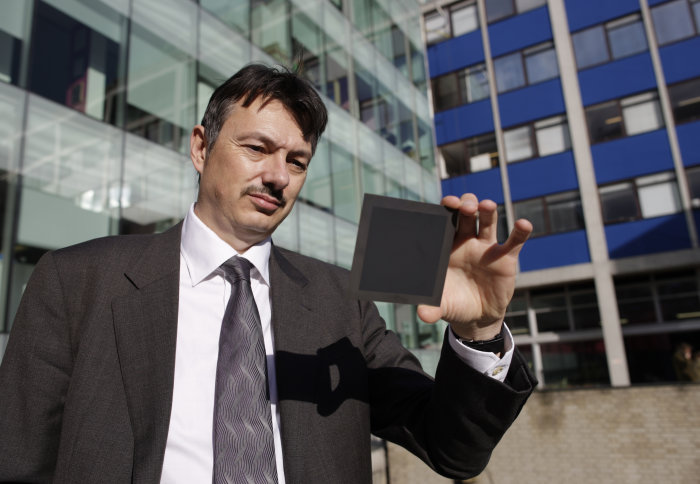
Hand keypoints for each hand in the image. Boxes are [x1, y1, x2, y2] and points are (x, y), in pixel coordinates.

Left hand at [417, 194, 531, 340]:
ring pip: (488, 222)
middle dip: (466, 205)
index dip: (447, 209)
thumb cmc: (455, 304)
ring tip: (486, 205)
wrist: (477, 317)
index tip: (446, 203)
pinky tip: (523, 224)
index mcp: (447, 246)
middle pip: (467, 215)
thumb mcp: (442, 306)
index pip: (446, 221)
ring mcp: (487, 248)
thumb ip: (432, 307)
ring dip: (487, 211)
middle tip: (465, 205)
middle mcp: (467, 242)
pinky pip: (514, 242)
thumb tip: (422, 315)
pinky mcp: (505, 259)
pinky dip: (520, 232)